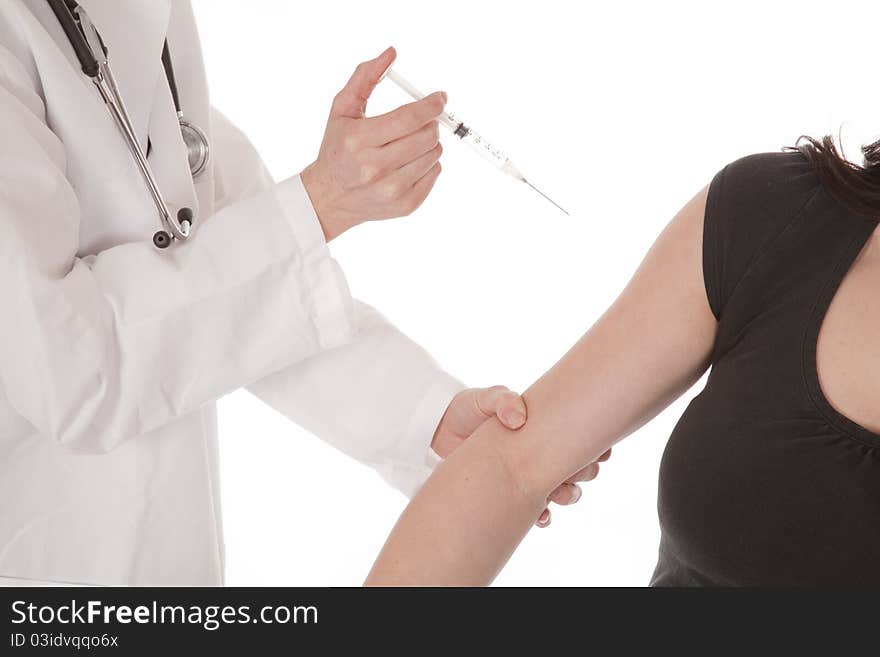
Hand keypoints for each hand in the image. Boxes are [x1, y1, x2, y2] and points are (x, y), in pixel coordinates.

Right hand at [301, 47, 445, 240]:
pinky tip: (410, 162)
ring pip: (434, 154)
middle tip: (421, 121)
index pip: (408, 118)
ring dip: (429, 143)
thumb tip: (391, 54)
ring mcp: (391, 190)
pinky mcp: (405, 205)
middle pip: (426, 136)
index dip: (431, 105)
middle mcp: (374, 168)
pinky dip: (429, 163)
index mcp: (358, 140)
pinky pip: (435, 173)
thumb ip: (364, 78)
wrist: (330, 197)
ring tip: (410, 143)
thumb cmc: (338, 148)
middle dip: (430, 122)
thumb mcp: (342, 110)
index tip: (440, 99)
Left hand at [431, 386, 610, 527]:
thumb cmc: (467, 409)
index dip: (595, 446)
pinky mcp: (511, 493)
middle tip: (578, 471)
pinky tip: (542, 516)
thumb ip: (503, 400)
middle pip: (579, 467)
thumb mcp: (485, 398)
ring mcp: (527, 475)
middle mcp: (541, 453)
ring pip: (563, 491)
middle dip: (585, 472)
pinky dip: (544, 515)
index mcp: (543, 427)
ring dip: (568, 495)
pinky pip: (536, 510)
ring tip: (558, 495)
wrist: (439, 430)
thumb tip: (519, 419)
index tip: (599, 450)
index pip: (579, 437)